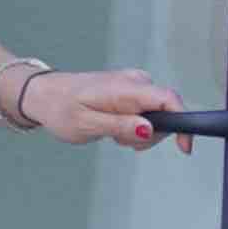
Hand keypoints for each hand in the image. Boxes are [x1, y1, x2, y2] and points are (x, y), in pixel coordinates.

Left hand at [28, 67, 189, 150]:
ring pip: (158, 113)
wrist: (44, 95)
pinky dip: (136, 125)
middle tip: (121, 142)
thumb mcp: (87, 125)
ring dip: (141, 132)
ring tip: (112, 134)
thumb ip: (120, 127)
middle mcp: (134, 81)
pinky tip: (115, 128)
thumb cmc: (60, 108)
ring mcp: (133, 84)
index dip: (183, 123)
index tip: (183, 147)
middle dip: (152, 134)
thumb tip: (148, 130)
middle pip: (167, 111)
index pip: (169, 99)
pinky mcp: (130, 91)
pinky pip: (147, 110)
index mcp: (125, 88)